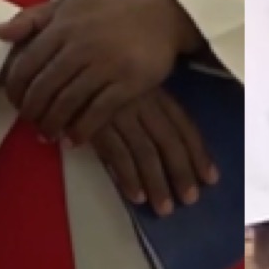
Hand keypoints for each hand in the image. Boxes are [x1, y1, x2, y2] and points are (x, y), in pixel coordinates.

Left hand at [0, 0, 199, 137]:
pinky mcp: (128, 83)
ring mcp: (106, 65)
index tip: (14, 103)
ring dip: (53, 124)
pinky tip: (74, 139)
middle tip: (30, 123)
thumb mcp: (68, 5)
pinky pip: (98, 113)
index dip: (15, 89)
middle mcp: (81, 46)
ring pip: (68, 103)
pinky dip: (82, 130)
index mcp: (62, 27)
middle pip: (44, 88)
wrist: (159, 14)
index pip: (26, 65)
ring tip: (48, 135)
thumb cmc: (107, 11)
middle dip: (32, 112)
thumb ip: (32, 18)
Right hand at [76, 81, 215, 218]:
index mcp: (154, 90)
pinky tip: (136, 196)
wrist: (56, 59)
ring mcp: (118, 111)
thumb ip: (148, 103)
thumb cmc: (94, 69)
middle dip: (182, 172)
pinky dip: (127, 177)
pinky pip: (116, 154)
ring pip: (145, 152)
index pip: (183, 125)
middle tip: (190, 200)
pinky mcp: (93, 122)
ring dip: (157, 182)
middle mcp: (141, 100)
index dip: (198, 153)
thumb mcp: (127, 80)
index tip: (211, 178)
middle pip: (169, 141)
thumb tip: (168, 139)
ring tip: (165, 208)